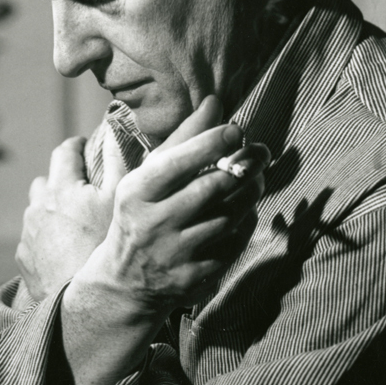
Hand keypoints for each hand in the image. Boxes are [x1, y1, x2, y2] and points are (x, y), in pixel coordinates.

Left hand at [15, 135, 120, 300]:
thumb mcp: (119, 200)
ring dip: (51, 209)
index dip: (76, 145)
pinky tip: (62, 248)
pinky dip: (44, 236)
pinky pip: (31, 237)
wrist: (81, 302)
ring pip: (36, 210)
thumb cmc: (104, 248)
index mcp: (61, 187)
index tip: (85, 145)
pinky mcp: (23, 258)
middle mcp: (37, 206)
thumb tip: (114, 131)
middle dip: (61, 179)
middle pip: (45, 180)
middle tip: (81, 188)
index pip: (64, 151)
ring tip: (73, 222)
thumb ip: (117, 161)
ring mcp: (28, 234)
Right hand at [75, 96, 266, 321]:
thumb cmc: (141, 213)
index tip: (236, 129)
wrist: (124, 281)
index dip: (211, 142)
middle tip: (261, 151)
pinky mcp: (196, 277)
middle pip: (211, 188)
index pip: (178, 163)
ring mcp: (176, 253)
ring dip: (250, 192)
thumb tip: (215, 103)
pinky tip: (246, 208)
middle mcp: (154, 223)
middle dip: (243, 165)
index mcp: (138, 192)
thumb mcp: (149, 175)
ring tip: (257, 176)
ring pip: (228, 216)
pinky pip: (233, 243)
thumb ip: (183, 139)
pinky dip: (246, 222)